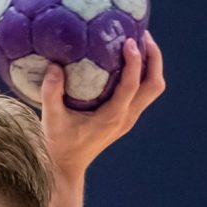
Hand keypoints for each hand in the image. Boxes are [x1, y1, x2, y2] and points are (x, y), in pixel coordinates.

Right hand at [40, 32, 165, 185]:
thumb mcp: (51, 119)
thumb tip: (54, 65)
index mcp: (112, 117)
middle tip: (143, 37)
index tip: (130, 41)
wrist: (65, 169)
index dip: (135, 61)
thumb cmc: (58, 145)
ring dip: (151, 66)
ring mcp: (128, 120)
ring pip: (152, 89)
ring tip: (139, 46)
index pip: (133, 85)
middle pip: (154, 85)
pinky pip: (143, 94)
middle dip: (153, 59)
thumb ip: (51, 92)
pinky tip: (127, 63)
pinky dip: (142, 75)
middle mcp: (125, 118)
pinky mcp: (125, 120)